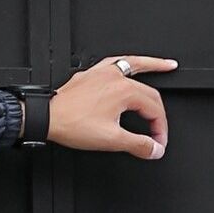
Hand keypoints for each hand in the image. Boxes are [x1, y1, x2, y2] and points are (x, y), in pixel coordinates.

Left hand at [47, 55, 175, 159]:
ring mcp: (102, 73)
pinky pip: (115, 63)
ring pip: (135, 66)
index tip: (157, 143)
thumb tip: (154, 149)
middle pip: (148, 92)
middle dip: (157, 113)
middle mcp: (115, 77)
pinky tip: (129, 66)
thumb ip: (137, 144)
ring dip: (153, 66)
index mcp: (125, 91)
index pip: (154, 109)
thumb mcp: (110, 140)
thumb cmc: (71, 125)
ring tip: (167, 66)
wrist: (46, 119)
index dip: (160, 129)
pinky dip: (127, 63)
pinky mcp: (91, 75)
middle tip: (159, 131)